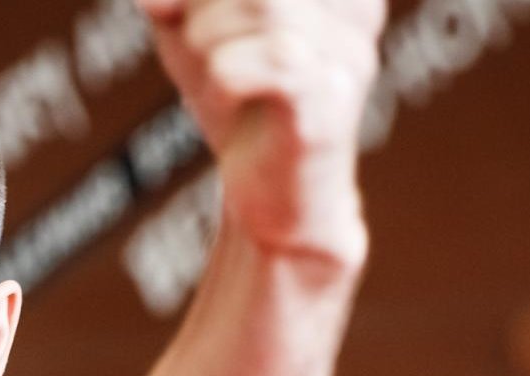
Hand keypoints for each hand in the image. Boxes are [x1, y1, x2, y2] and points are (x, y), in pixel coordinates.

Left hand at [137, 0, 384, 262]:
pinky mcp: (329, 105)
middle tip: (188, 30)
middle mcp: (355, 9)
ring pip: (266, 3)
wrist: (269, 202)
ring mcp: (347, 55)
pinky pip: (269, 62)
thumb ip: (175, 1)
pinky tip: (224, 95)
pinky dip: (223, 74)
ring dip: (208, 34)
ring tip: (209, 66)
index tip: (173, 7)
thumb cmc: (239, 108)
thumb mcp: (192, 34)